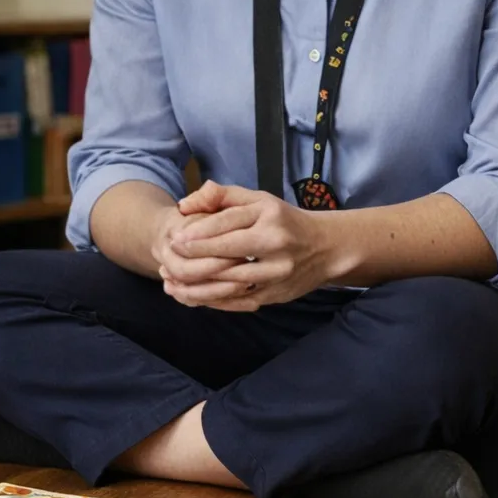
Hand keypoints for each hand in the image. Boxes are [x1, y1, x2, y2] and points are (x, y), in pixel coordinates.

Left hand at [159, 181, 335, 310]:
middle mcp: (276, 246)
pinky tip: (195, 297)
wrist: (326, 248)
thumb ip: (222, 197)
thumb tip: (184, 205)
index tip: (176, 239)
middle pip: (229, 254)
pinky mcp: (277, 295)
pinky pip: (240, 301)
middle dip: (196, 258)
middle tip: (171, 259)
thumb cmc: (284, 220)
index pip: (228, 224)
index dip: (199, 233)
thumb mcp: (258, 200)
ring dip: (200, 285)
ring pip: (232, 283)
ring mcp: (278, 274)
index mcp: (270, 218)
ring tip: (175, 283)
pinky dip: (216, 301)